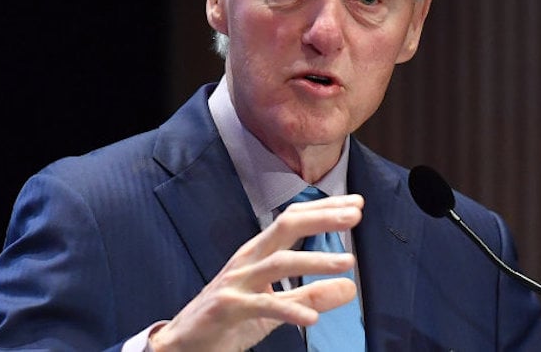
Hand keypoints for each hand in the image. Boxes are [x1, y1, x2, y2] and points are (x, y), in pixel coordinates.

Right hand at [149, 194, 363, 351]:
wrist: (184, 343)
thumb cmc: (230, 318)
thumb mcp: (276, 306)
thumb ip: (310, 294)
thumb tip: (350, 286)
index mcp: (258, 253)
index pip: (293, 219)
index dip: (323, 209)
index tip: (356, 204)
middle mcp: (247, 260)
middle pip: (285, 226)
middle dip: (321, 218)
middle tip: (354, 216)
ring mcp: (236, 282)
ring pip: (278, 262)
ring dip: (314, 261)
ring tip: (347, 263)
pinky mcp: (227, 308)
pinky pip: (262, 306)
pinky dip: (288, 310)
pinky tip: (312, 318)